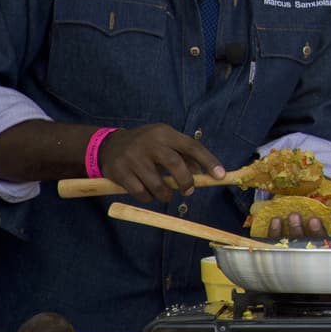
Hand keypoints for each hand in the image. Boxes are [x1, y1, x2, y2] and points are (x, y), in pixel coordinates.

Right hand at [97, 124, 223, 202]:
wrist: (110, 145)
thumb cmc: (147, 145)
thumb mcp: (165, 142)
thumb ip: (184, 155)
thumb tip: (201, 173)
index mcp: (165, 133)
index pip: (192, 146)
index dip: (208, 161)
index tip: (220, 175)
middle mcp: (150, 143)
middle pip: (174, 164)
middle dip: (185, 181)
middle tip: (189, 190)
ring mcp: (133, 157)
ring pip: (156, 183)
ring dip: (166, 194)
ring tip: (168, 196)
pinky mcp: (120, 172)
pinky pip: (140, 192)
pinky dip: (149, 198)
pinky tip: (150, 195)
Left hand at [263, 176, 330, 241]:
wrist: (308, 187)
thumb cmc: (325, 191)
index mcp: (329, 234)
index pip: (326, 242)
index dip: (319, 233)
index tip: (314, 220)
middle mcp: (312, 243)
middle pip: (306, 248)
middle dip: (299, 233)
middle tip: (295, 216)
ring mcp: (296, 244)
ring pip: (289, 247)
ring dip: (283, 234)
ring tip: (279, 218)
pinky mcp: (281, 240)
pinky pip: (276, 243)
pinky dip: (273, 233)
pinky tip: (274, 221)